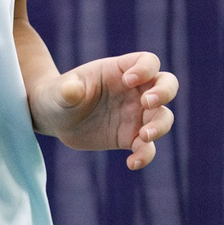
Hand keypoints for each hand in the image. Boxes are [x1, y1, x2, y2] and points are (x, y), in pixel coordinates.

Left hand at [31, 51, 176, 169]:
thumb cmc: (59, 95)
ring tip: (143, 136)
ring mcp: (135, 114)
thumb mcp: (59, 90)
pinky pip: (148, 147)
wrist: (56, 118)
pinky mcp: (130, 137)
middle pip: (167, 84)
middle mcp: (134, 91)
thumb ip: (67, 89)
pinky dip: (146, 155)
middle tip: (147, 103)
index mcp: (120, 70)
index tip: (128, 81)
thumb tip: (72, 90)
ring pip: (163, 117)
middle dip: (164, 93)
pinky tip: (132, 163)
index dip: (145, 68)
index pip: (147, 61)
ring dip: (160, 126)